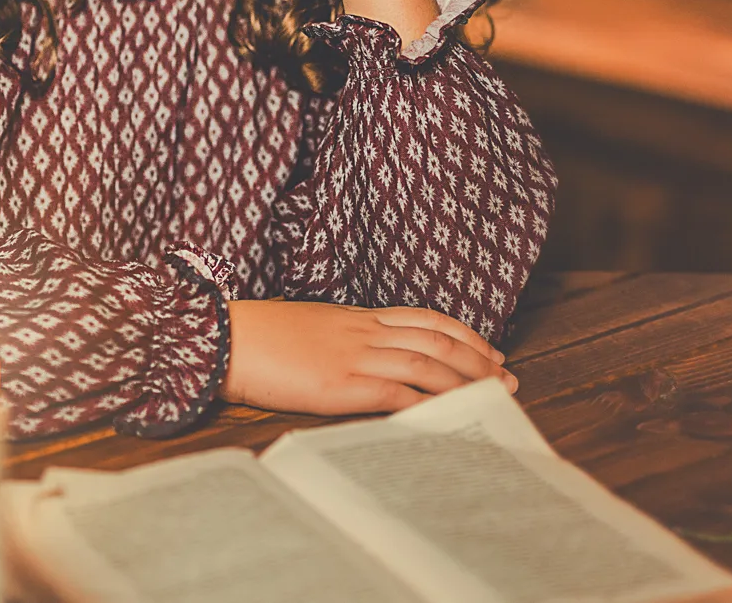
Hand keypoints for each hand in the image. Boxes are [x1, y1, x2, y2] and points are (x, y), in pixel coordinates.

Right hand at [221, 299, 517, 415]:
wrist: (224, 337)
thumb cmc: (258, 335)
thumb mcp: (309, 326)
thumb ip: (341, 337)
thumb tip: (362, 355)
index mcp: (355, 317)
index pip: (424, 319)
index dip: (463, 334)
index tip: (490, 349)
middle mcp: (362, 332)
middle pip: (435, 340)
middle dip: (477, 358)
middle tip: (506, 377)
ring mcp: (352, 356)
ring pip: (425, 363)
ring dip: (464, 380)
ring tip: (491, 396)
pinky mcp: (339, 384)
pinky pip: (394, 391)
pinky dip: (426, 401)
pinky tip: (447, 413)